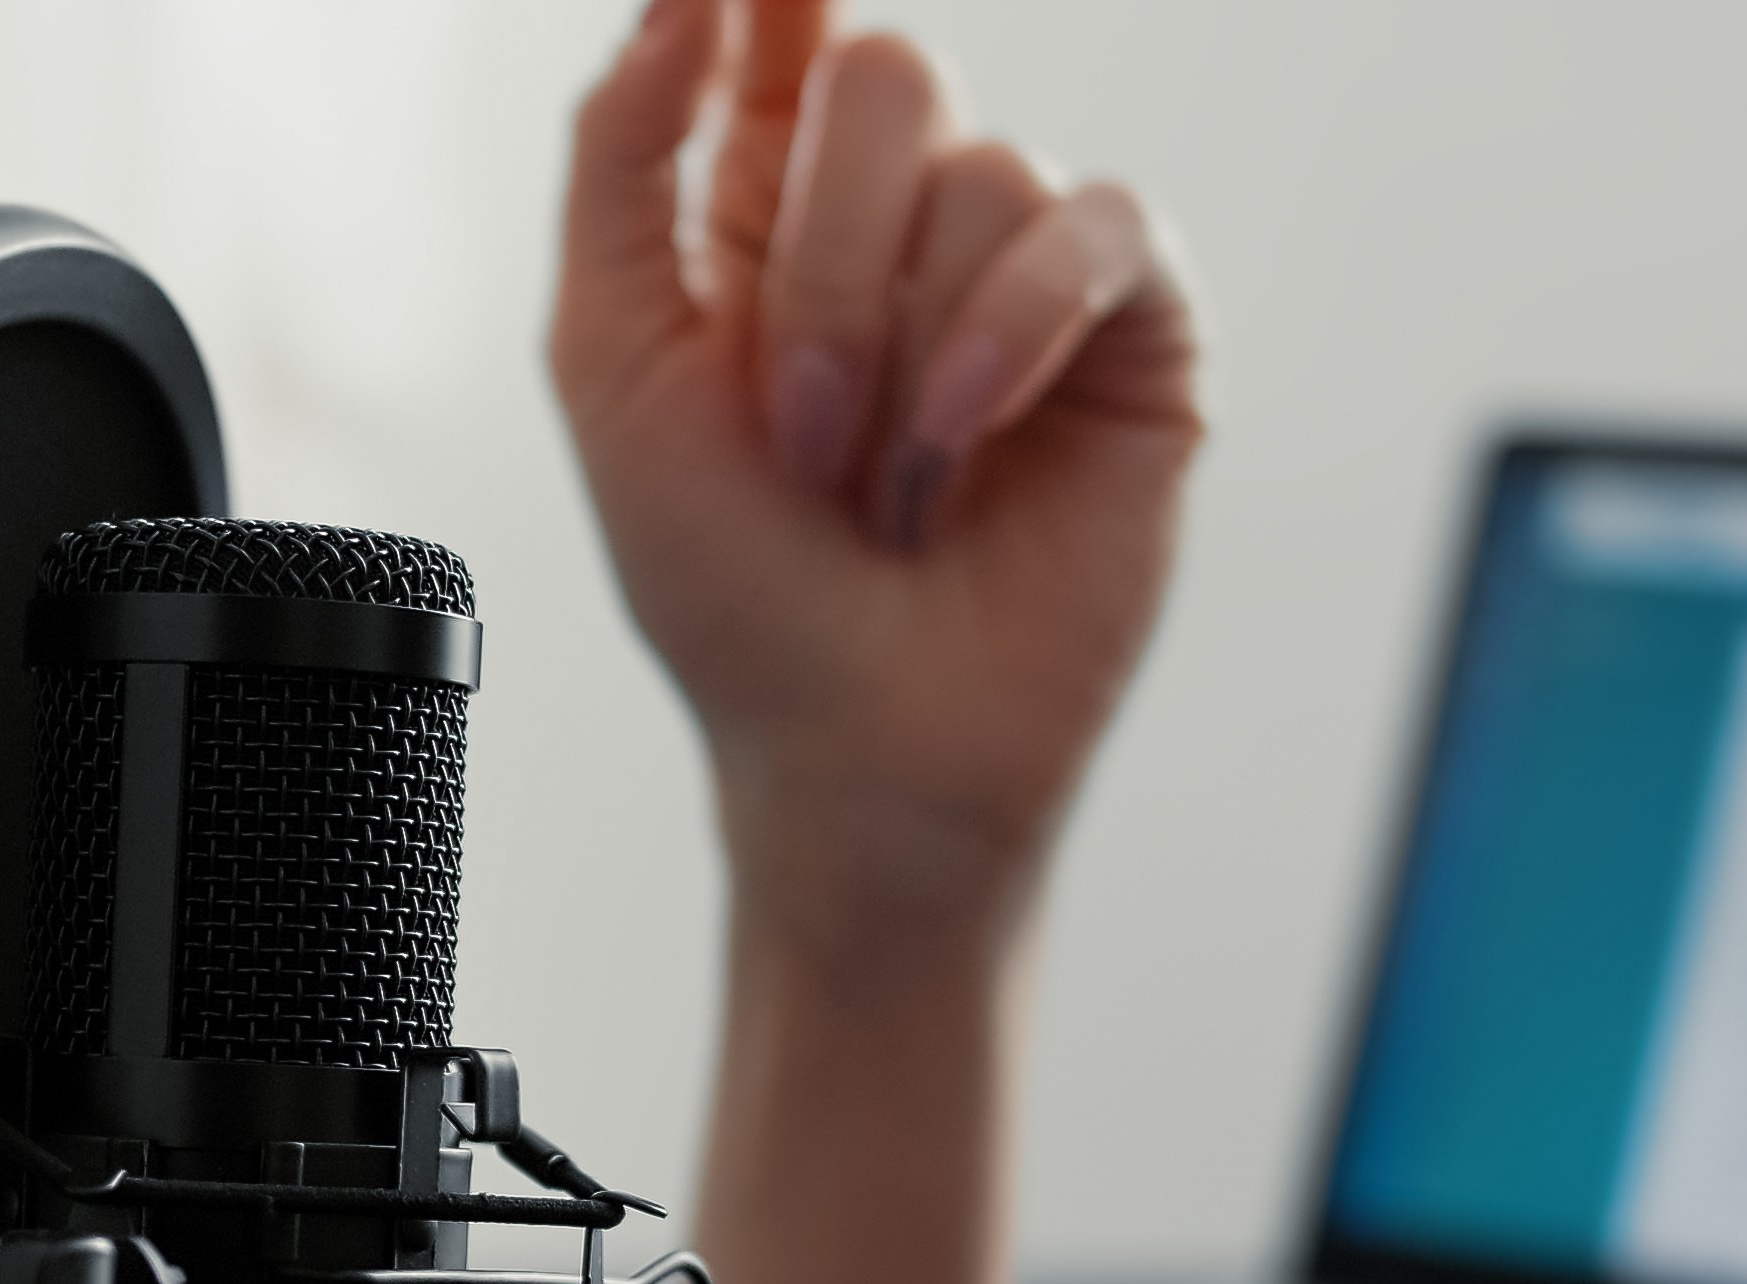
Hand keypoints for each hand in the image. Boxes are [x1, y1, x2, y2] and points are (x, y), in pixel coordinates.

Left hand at [552, 0, 1201, 955]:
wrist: (850, 746)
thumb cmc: (728, 587)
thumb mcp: (609, 367)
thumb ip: (617, 167)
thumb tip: (674, 3)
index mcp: (769, 209)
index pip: (783, 29)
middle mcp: (903, 220)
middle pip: (889, 75)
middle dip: (821, 255)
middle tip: (793, 423)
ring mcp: (1026, 270)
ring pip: (983, 172)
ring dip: (899, 349)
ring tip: (877, 489)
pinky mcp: (1137, 332)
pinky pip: (1097, 229)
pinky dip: (1010, 335)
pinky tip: (962, 444)